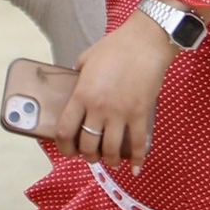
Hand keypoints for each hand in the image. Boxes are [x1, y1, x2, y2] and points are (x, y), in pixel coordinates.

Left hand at [52, 13, 174, 166]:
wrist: (146, 41)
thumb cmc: (116, 46)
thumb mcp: (86, 58)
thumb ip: (78, 75)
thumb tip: (74, 84)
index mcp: (82, 94)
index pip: (64, 131)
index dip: (63, 147)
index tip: (68, 150)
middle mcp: (99, 108)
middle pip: (88, 145)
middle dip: (88, 156)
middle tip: (91, 155)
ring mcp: (121, 113)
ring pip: (111, 149)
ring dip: (109, 160)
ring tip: (110, 160)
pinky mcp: (140, 114)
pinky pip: (138, 143)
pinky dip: (137, 159)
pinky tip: (135, 167)